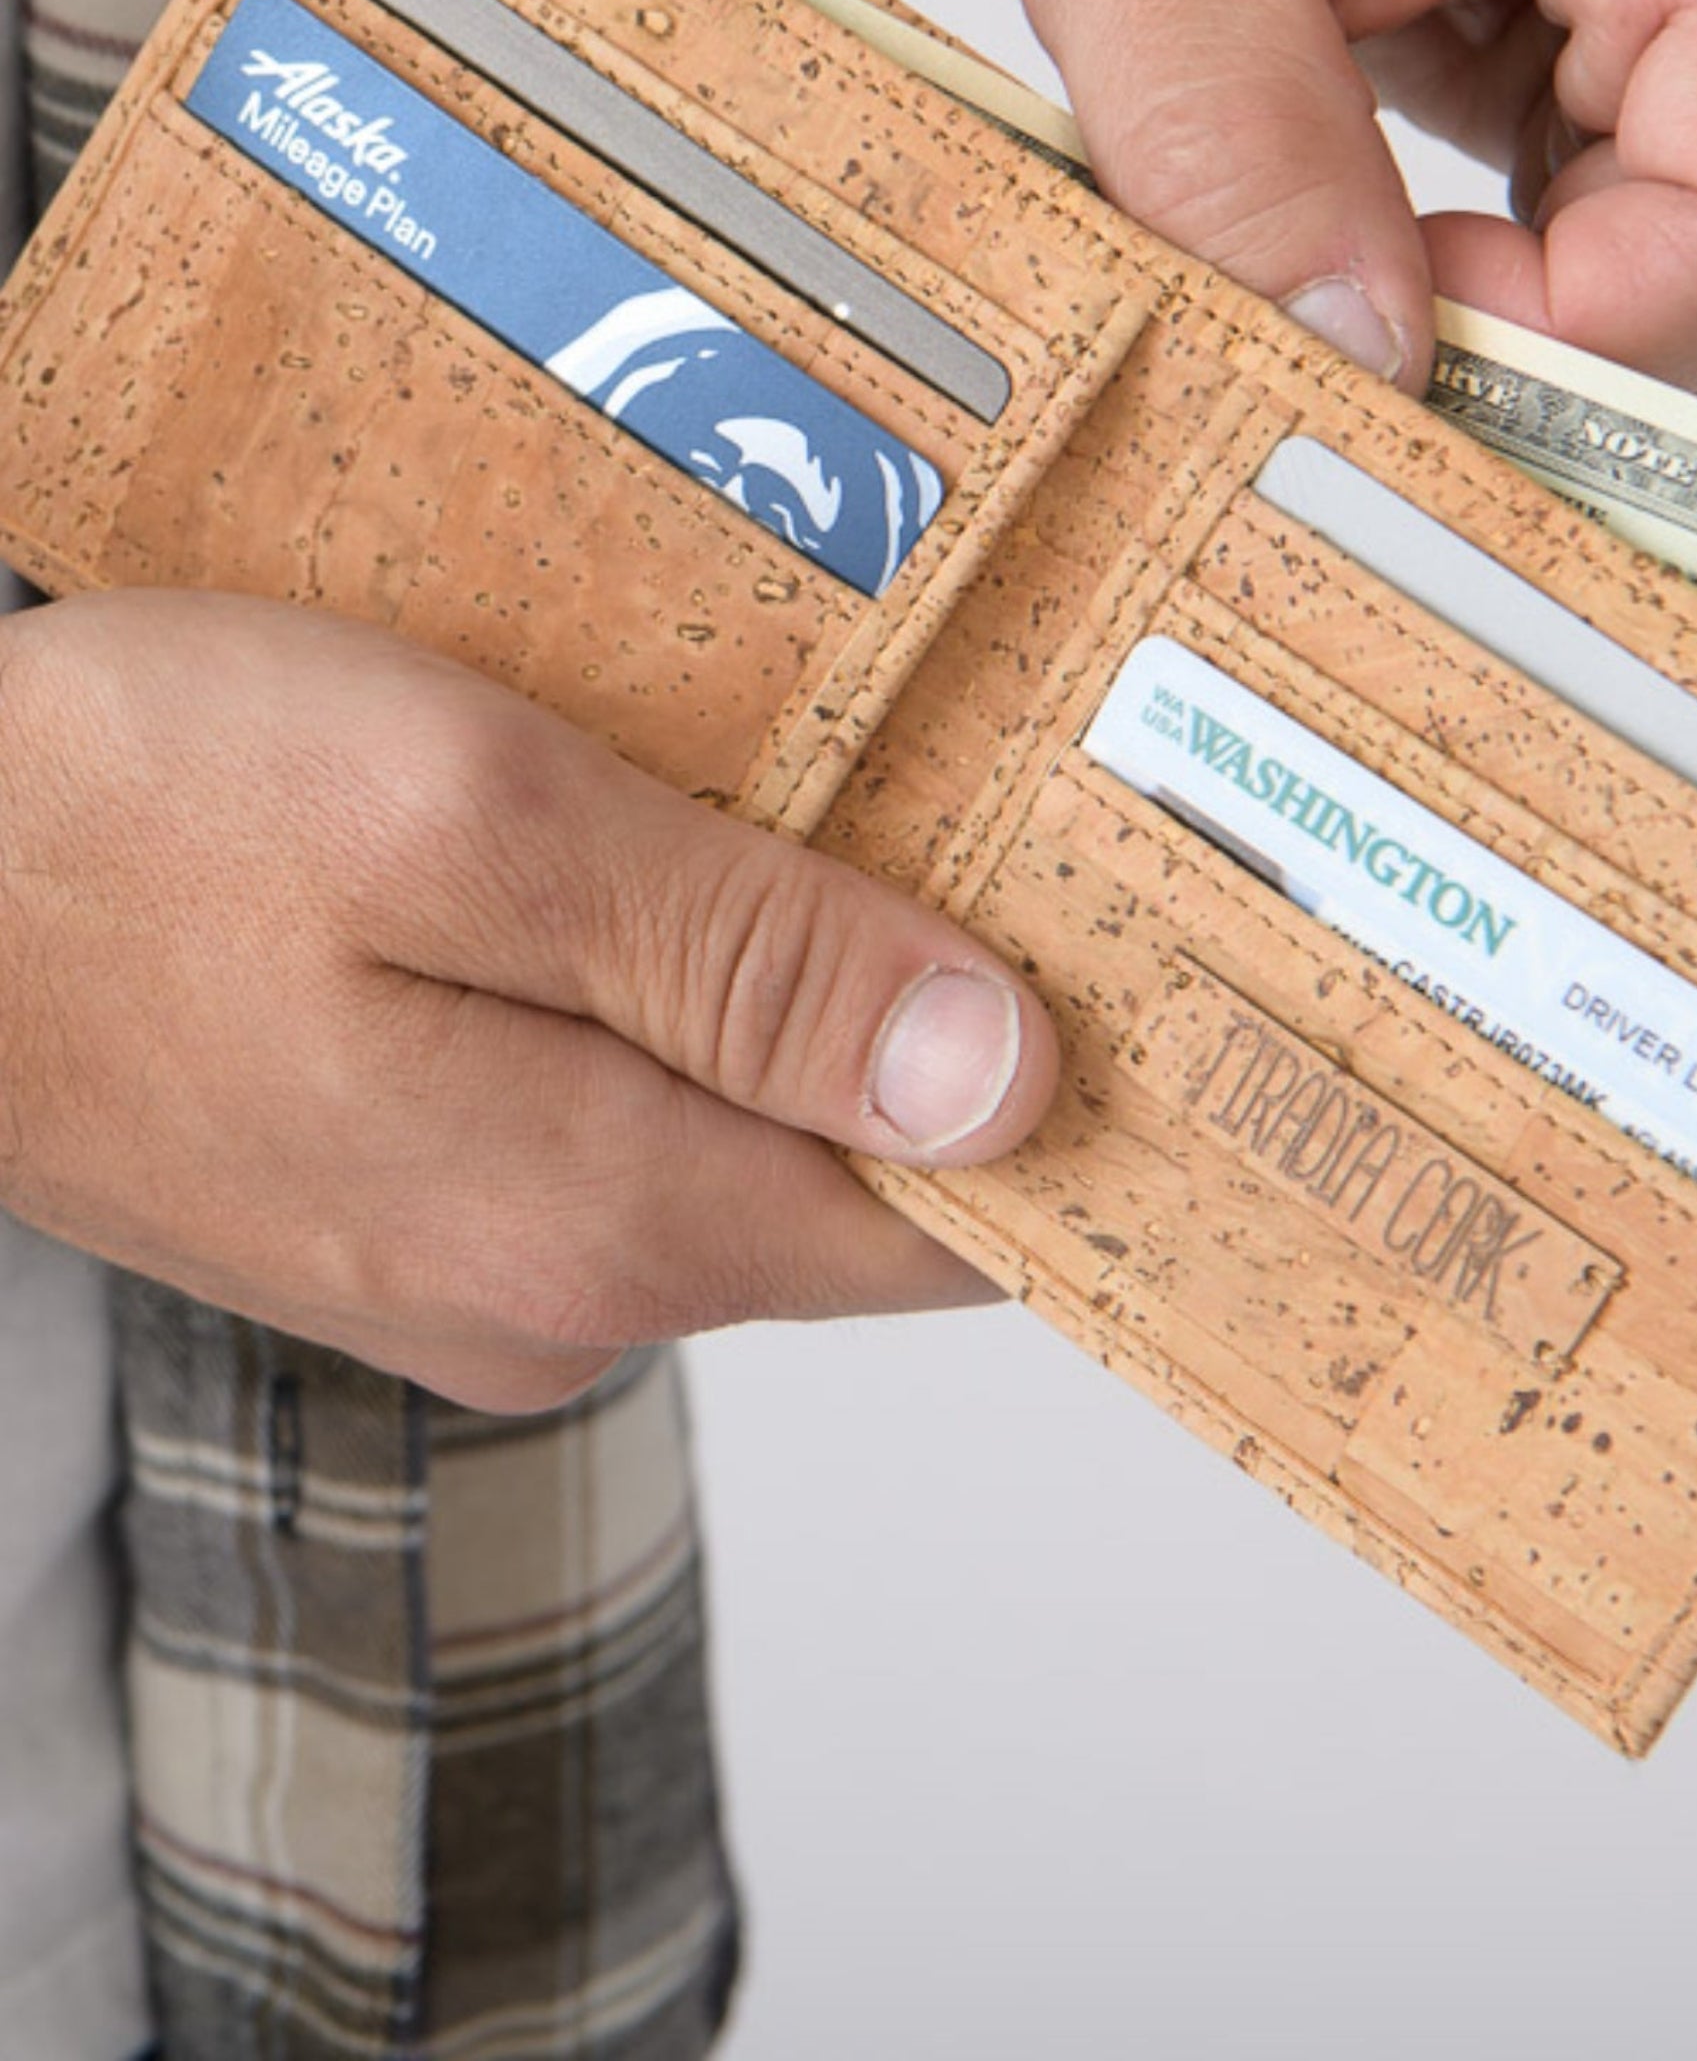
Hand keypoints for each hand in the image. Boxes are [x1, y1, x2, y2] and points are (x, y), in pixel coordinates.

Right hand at [0, 591, 1055, 1410]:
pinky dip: (679, 1001)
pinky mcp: (402, 1195)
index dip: (1087, 1111)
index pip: (957, 1234)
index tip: (1179, 969)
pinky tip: (668, 859)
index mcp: (605, 1214)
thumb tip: (1003, 1080)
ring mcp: (470, 1259)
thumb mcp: (470, 819)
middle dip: (958, 1020)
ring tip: (864, 801)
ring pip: (733, 1136)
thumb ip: (747, 957)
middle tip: (1036, 814)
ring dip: (807, 994)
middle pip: (855, 1179)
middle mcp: (558, 1288)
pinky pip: (614, 1113)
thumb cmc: (126, 818)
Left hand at [962, 0, 1696, 394]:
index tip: (1383, 278)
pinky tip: (1431, 134)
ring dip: (1535, 272)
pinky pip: (1689, 222)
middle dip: (1545, 318)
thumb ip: (1232, 153)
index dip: (1567, 333)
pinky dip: (1545, 237)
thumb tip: (1365, 366)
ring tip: (1378, 137)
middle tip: (1350, 231)